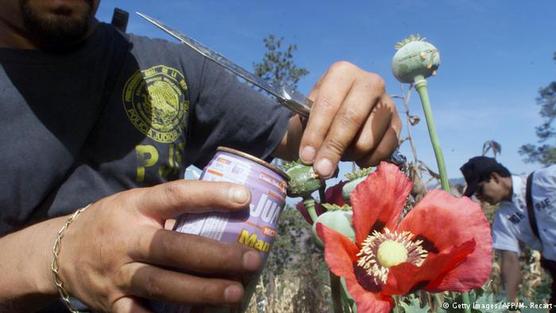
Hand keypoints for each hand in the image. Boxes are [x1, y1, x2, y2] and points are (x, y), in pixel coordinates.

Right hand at [56, 180, 260, 312]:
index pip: (175, 196)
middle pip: (172, 248)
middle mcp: (126, 240)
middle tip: (251, 260)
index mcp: (135, 207)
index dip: (209, 195)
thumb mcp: (134, 204)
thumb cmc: (111, 223)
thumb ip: (171, 208)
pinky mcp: (112, 304)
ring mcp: (118, 274)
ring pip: (162, 284)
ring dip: (201, 291)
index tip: (244, 197)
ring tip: (235, 292)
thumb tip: (227, 204)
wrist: (59, 253)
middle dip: (215, 256)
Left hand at [299, 61, 400, 177]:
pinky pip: (384, 151)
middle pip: (351, 118)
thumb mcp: (302, 118)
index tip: (306, 157)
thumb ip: (303, 135)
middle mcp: (370, 81)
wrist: (338, 118)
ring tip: (340, 152)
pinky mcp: (398, 124)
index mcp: (342, 72)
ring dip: (349, 154)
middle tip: (321, 170)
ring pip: (367, 139)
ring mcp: (387, 103)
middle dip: (333, 148)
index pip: (328, 104)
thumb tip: (313, 161)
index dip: (315, 133)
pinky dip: (367, 160)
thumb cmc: (317, 117)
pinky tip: (357, 157)